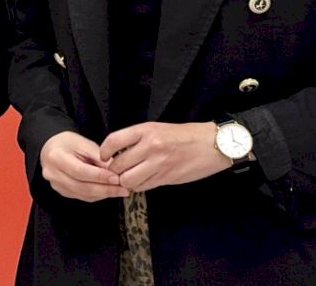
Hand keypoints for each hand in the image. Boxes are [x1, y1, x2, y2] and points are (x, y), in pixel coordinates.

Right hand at [39, 131, 130, 201]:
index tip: (117, 178)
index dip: (100, 177)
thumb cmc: (68, 143)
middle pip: (82, 187)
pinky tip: (108, 191)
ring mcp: (56, 185)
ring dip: (104, 194)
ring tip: (120, 191)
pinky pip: (82, 197)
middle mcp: (53, 174)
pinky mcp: (62, 192)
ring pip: (84, 195)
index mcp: (56, 157)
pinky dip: (97, 195)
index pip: (80, 171)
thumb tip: (116, 172)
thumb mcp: (83, 143)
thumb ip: (99, 158)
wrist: (52, 148)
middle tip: (124, 189)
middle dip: (106, 189)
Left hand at [100, 121, 230, 191]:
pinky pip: (144, 186)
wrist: (212, 144)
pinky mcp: (167, 178)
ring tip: (129, 177)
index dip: (104, 151)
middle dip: (114, 170)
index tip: (103, 157)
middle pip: (118, 165)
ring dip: (125, 181)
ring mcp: (159, 164)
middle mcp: (150, 146)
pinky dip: (139, 186)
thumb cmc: (184, 135)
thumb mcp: (158, 129)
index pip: (114, 141)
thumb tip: (118, 152)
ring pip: (129, 180)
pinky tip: (142, 181)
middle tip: (116, 171)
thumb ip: (138, 139)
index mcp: (146, 130)